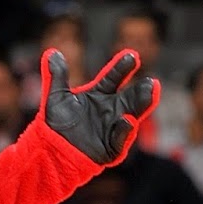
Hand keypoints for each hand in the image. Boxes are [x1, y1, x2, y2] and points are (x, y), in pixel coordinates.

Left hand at [41, 49, 157, 165]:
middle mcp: (110, 109)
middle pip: (130, 96)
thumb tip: (51, 52)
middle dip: (141, 89)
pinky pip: (120, 137)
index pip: (113, 77)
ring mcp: (113, 127)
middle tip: (152, 81)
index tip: (131, 55)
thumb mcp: (56, 98)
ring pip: (132, 114)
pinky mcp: (111, 147)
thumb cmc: (56, 124)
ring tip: (152, 93)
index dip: (122, 67)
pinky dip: (124, 129)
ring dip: (142, 105)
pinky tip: (127, 120)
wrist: (51, 151)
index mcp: (99, 94)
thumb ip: (57, 76)